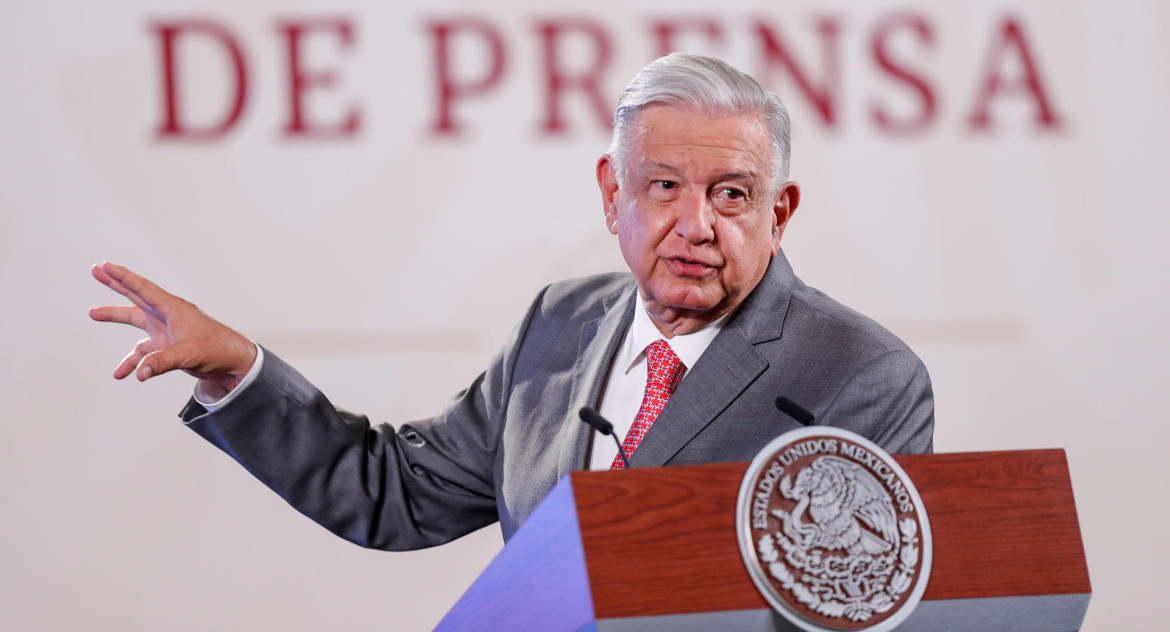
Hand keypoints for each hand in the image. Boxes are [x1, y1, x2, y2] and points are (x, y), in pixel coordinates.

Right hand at [89, 262, 257, 398]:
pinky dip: (132, 361)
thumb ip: (162, 362)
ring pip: (135, 320)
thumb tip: (139, 373)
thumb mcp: (188, 354)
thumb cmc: (218, 350)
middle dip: (115, 284)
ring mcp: (167, 330)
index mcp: (174, 309)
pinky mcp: (167, 346)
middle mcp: (168, 316)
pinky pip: (143, 353)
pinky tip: (122, 373)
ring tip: (93, 313)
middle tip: (96, 269)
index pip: (144, 289)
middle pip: (136, 296)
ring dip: (115, 317)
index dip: (123, 277)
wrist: (234, 362)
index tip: (106, 265)